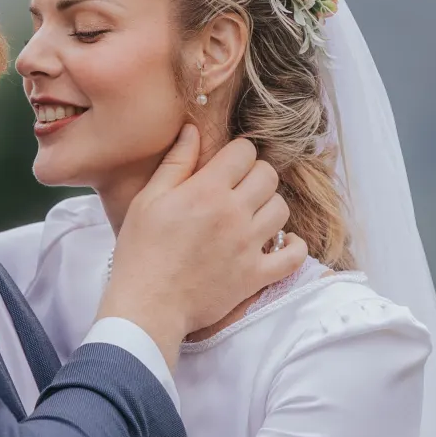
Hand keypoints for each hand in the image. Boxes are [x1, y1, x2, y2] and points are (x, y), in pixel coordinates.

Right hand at [99, 129, 307, 365]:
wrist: (147, 305)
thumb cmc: (141, 253)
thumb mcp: (148, 200)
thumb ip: (176, 163)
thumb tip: (193, 131)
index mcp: (206, 191)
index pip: (244, 152)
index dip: (237, 154)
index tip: (227, 165)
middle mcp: (234, 214)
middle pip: (268, 176)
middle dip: (255, 175)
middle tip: (238, 189)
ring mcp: (249, 245)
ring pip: (282, 209)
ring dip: (269, 207)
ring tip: (251, 216)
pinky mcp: (256, 275)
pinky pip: (294, 255)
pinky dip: (293, 246)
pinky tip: (281, 242)